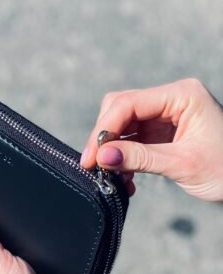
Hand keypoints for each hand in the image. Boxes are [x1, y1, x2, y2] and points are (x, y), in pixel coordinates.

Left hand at [0, 195, 148, 273]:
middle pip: (4, 225)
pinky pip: (49, 243)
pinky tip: (55, 222)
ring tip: (37, 200)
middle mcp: (1, 262)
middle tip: (16, 182)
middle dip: (9, 209)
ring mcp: (26, 266)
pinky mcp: (49, 269)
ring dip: (32, 222)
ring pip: (27, 232)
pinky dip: (51, 234)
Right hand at [80, 78, 222, 201]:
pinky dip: (124, 156)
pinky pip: (133, 138)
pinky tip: (124, 177)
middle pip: (121, 108)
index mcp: (182, 95)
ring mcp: (167, 114)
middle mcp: (172, 99)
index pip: (128, 103)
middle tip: (95, 165)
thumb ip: (140, 158)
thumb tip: (102, 157)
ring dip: (113, 149)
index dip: (104, 129)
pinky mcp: (163, 131)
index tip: (91, 157)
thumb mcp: (183, 164)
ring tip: (109, 175)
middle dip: (105, 137)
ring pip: (124, 123)